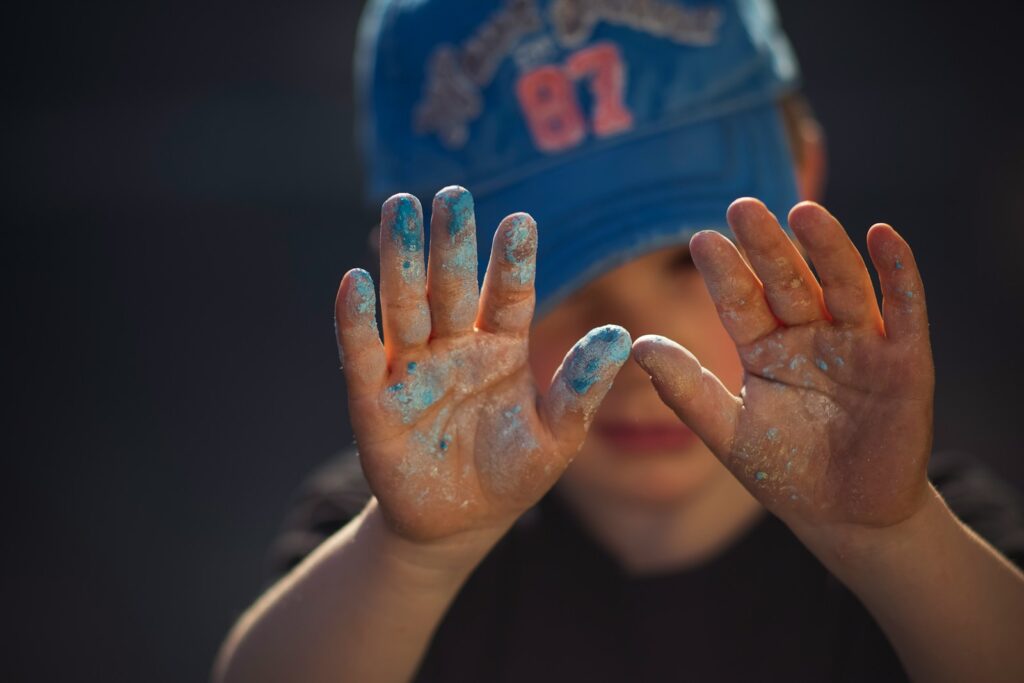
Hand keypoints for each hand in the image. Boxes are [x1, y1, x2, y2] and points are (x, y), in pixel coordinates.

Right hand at [335, 187, 629, 543]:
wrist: (459, 524)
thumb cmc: (512, 474)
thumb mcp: (557, 437)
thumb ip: (581, 389)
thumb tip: (621, 337)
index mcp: (501, 348)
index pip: (507, 295)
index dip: (512, 260)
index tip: (522, 221)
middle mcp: (454, 347)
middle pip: (450, 286)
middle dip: (451, 242)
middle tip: (451, 195)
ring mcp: (411, 370)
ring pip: (405, 306)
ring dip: (401, 259)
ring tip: (400, 209)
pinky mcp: (373, 402)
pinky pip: (361, 355)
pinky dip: (356, 321)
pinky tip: (354, 281)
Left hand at [633, 199, 933, 535]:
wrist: (847, 517)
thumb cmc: (785, 473)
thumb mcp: (730, 433)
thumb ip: (687, 389)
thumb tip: (637, 343)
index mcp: (766, 350)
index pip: (742, 302)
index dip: (725, 273)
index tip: (701, 240)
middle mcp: (810, 337)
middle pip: (788, 282)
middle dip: (767, 246)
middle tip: (742, 207)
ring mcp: (858, 345)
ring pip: (842, 284)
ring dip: (826, 247)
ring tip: (803, 212)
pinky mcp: (905, 362)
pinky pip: (903, 310)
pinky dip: (898, 274)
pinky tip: (881, 235)